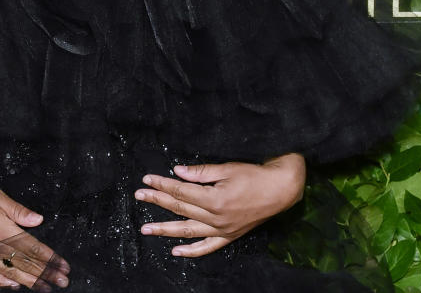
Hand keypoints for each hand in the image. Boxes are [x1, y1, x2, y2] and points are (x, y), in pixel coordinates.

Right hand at [0, 171, 70, 290]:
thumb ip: (18, 211)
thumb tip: (38, 220)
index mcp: (1, 228)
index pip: (31, 248)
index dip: (49, 258)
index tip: (63, 266)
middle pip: (23, 263)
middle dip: (45, 273)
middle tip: (62, 282)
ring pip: (8, 272)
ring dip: (28, 281)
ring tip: (44, 288)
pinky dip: (1, 283)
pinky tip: (13, 285)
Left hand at [133, 152, 306, 257]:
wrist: (281, 190)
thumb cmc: (255, 175)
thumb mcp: (227, 168)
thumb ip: (200, 172)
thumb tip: (177, 172)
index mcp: (214, 199)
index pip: (181, 191)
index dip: (162, 185)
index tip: (146, 180)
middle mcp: (217, 218)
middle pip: (180, 208)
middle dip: (157, 201)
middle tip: (139, 196)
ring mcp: (223, 229)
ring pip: (188, 230)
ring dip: (165, 230)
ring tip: (146, 229)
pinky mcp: (230, 236)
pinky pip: (208, 247)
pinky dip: (191, 251)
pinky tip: (176, 251)